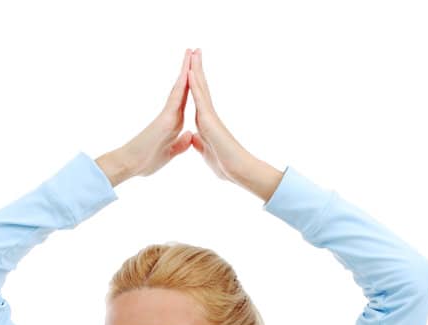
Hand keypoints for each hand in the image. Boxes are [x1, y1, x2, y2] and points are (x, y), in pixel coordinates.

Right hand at [98, 49, 195, 184]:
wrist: (131, 165)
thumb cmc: (146, 162)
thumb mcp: (170, 153)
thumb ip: (180, 144)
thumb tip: (190, 134)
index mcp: (174, 123)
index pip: (186, 100)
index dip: (192, 85)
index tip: (197, 72)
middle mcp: (171, 115)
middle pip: (183, 89)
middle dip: (189, 71)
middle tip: (194, 51)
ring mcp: (168, 115)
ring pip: (180, 88)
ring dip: (185, 69)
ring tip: (191, 52)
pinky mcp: (165, 118)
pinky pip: (176, 97)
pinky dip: (182, 84)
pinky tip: (187, 71)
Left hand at [184, 49, 259, 185]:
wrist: (237, 171)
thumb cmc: (225, 164)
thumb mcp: (206, 152)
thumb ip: (200, 143)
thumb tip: (194, 137)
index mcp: (205, 122)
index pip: (197, 98)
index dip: (193, 83)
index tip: (189, 69)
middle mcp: (208, 115)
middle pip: (200, 87)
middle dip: (196, 69)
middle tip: (194, 51)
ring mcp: (210, 116)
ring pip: (201, 88)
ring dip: (196, 70)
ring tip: (193, 53)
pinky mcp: (210, 120)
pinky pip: (200, 99)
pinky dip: (194, 86)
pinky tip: (189, 72)